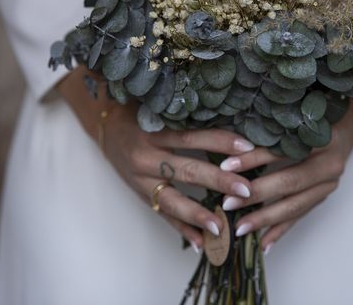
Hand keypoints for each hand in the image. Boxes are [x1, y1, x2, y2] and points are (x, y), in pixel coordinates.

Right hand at [57, 66, 255, 249]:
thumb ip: (186, 116)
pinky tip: (200, 243)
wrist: (104, 123)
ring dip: (198, 215)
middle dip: (219, 181)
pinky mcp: (140, 193)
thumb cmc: (137, 110)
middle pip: (187, 171)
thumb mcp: (159, 108)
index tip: (248, 147)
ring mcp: (141, 179)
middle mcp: (147, 157)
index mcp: (154, 131)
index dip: (221, 141)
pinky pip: (162, 214)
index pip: (192, 137)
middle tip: (247, 190)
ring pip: (172, 200)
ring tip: (221, 227)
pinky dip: (181, 229)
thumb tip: (230, 117)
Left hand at [217, 79, 352, 252]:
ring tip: (240, 228)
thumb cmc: (316, 115)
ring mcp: (329, 183)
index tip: (225, 166)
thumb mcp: (296, 116)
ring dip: (266, 218)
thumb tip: (230, 141)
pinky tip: (264, 243)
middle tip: (227, 203)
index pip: (282, 151)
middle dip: (256, 194)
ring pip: (295, 205)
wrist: (350, 123)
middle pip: (289, 182)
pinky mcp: (324, 195)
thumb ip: (271, 128)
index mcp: (321, 139)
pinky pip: (300, 215)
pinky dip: (281, 230)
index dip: (253, 158)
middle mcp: (329, 164)